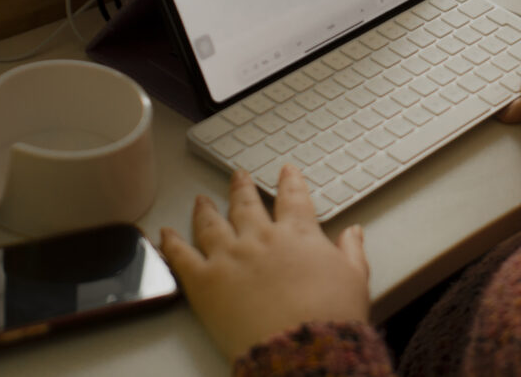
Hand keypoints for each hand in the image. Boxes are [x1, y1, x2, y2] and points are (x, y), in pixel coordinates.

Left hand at [160, 165, 369, 360]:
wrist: (303, 347)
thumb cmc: (331, 316)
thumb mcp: (355, 279)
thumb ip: (352, 252)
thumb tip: (354, 232)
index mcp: (297, 234)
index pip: (292, 198)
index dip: (289, 182)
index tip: (285, 171)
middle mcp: (260, 238)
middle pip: (246, 204)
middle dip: (241, 187)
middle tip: (237, 176)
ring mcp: (229, 256)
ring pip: (211, 223)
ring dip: (205, 209)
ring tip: (201, 200)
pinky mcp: (205, 282)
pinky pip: (181, 256)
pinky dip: (171, 242)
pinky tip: (165, 233)